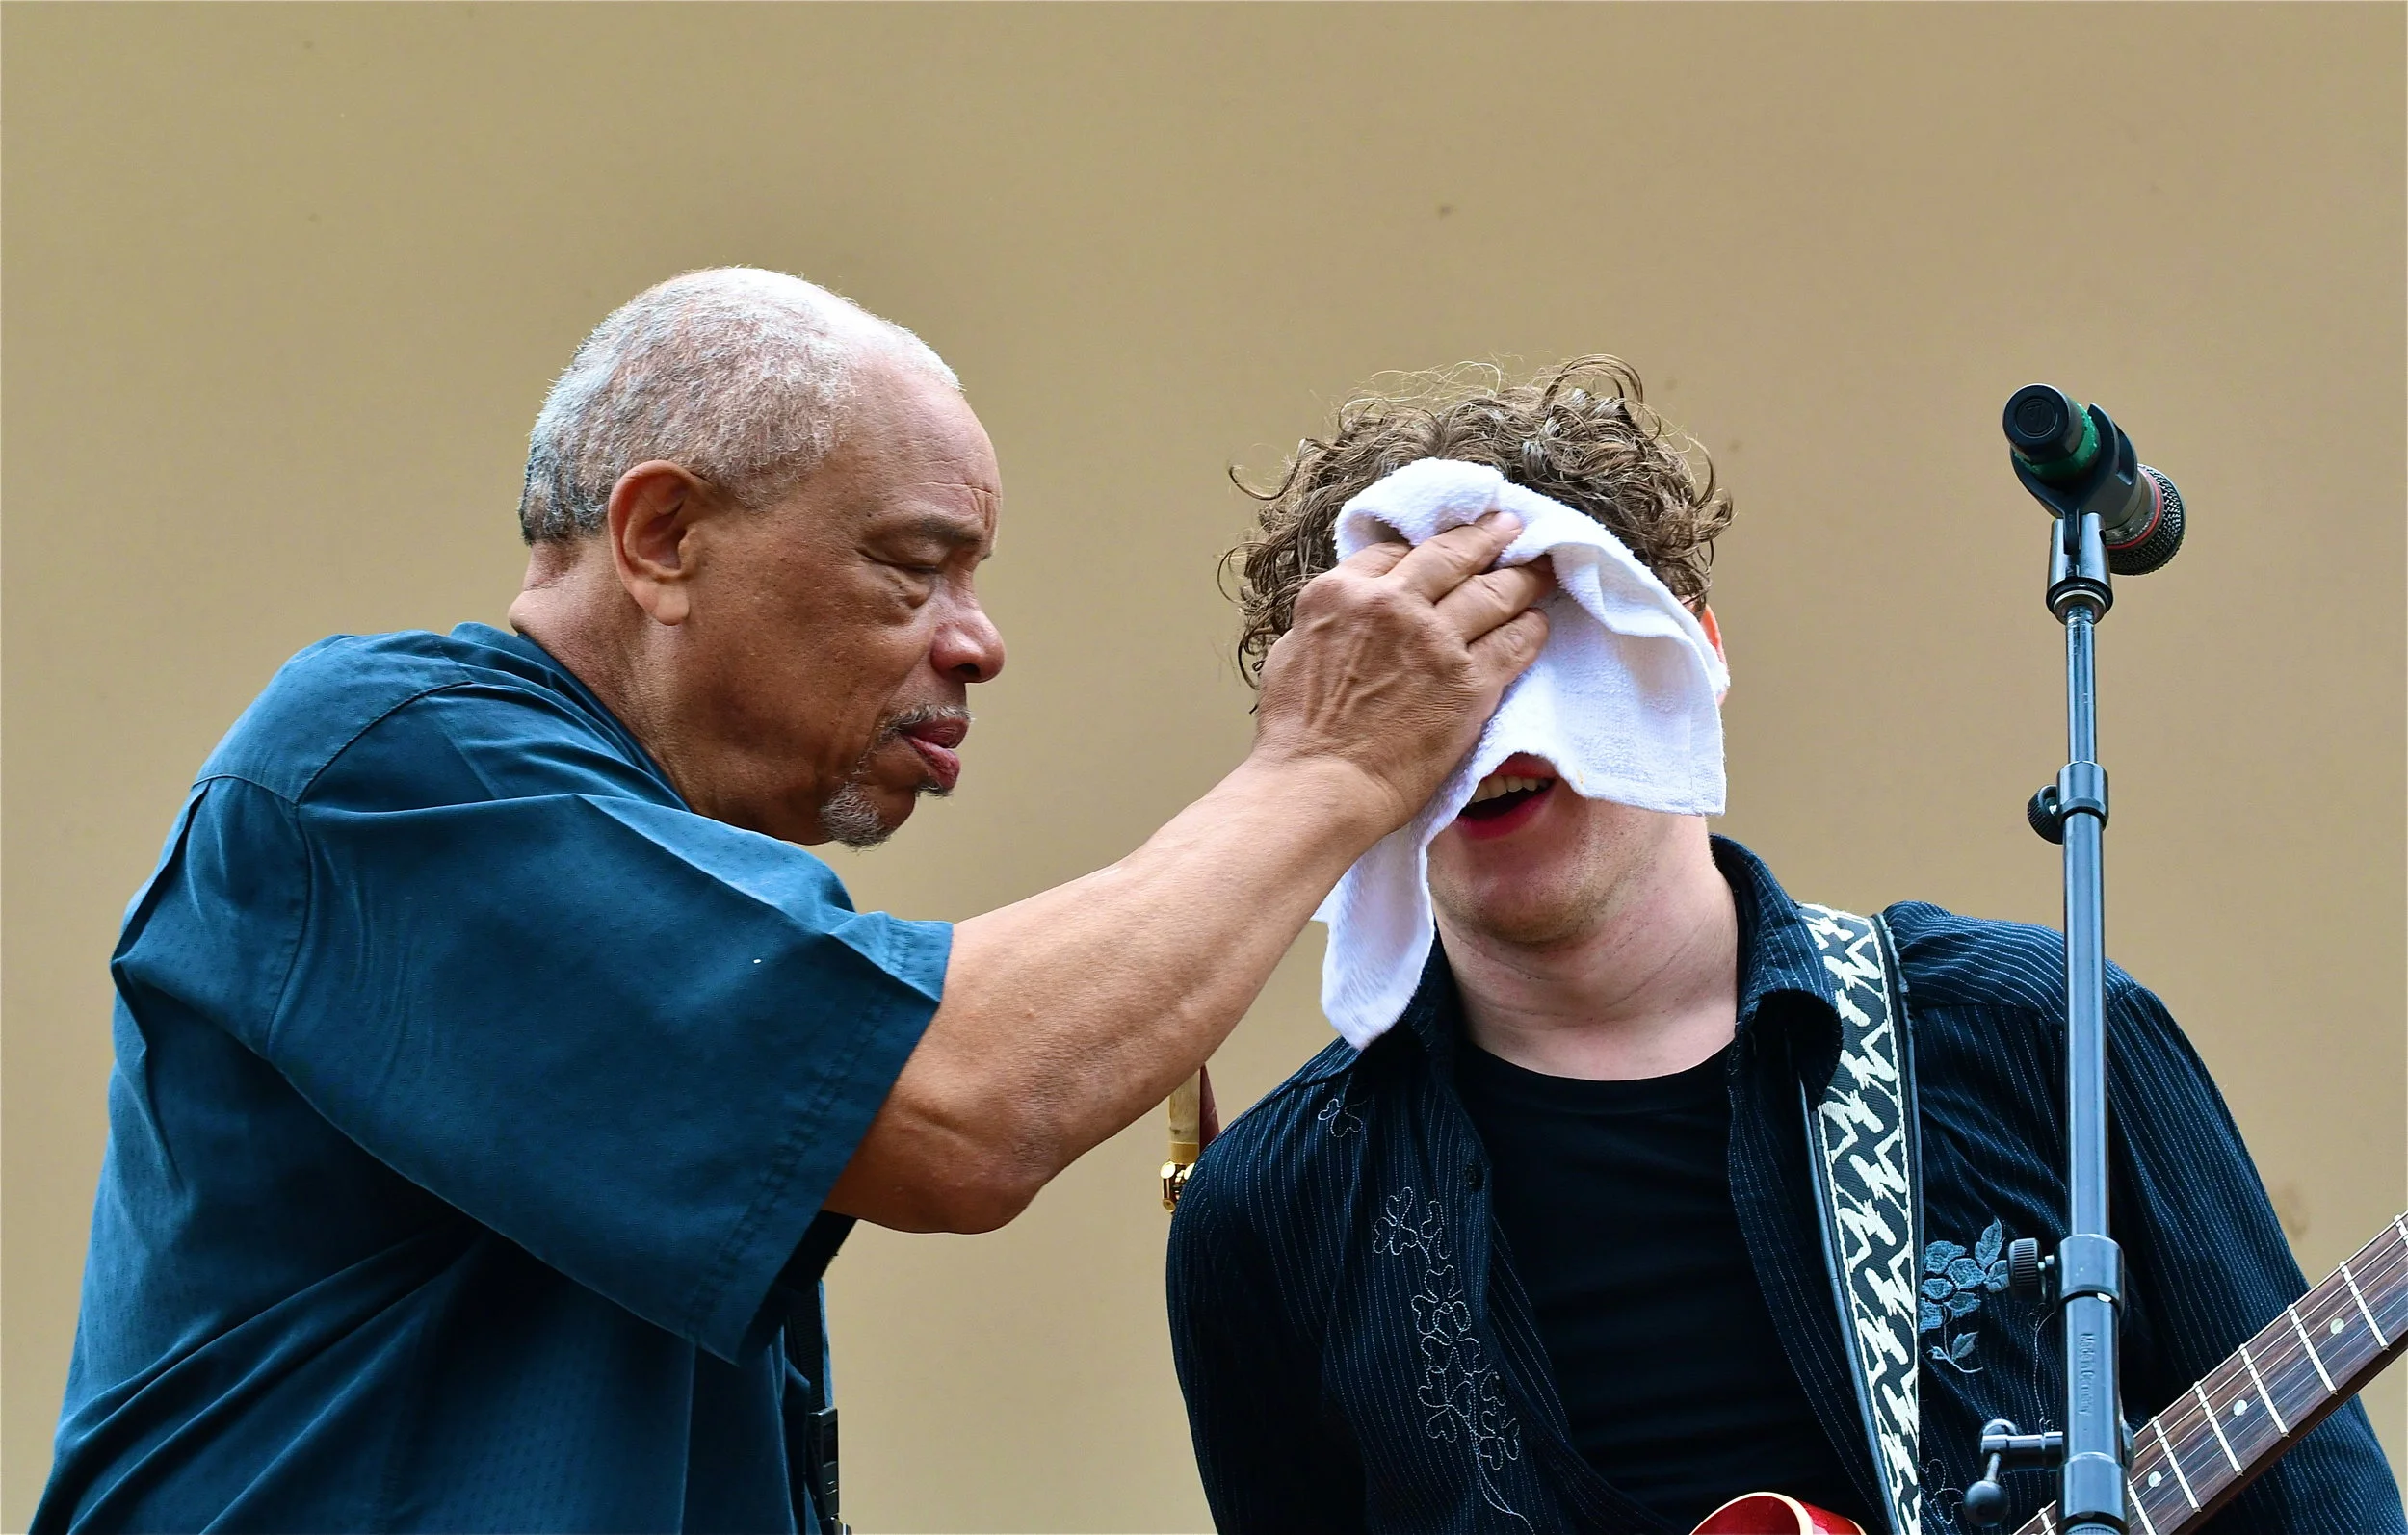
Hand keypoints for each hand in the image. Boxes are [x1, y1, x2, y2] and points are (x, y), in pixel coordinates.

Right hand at [1250, 511, 1550, 834]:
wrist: (1318, 786)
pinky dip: (1530, 630)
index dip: (1426, 551)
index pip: (1396, 553)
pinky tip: (1537, 624)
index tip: (1446, 551)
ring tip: (1540, 569)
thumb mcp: (1291, 650)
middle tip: (1510, 527)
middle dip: (1487, 537)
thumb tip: (1351, 613)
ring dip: (1522, 577)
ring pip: (1494, 592)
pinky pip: (1515, 642)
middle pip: (1451, 556)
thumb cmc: (1296, 733)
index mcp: (1341, 593)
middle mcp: (1392, 604)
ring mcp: (1435, 641)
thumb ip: (1330, 621)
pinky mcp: (1470, 682)